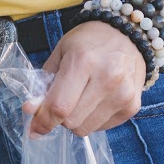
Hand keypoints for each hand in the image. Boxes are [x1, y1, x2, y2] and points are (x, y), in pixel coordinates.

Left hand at [24, 21, 147, 137]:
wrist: (126, 34)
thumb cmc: (88, 41)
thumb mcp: (61, 52)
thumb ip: (45, 82)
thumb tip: (31, 111)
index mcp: (83, 61)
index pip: (60, 106)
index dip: (43, 121)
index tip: (33, 129)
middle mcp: (107, 79)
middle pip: (72, 121)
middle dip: (58, 117)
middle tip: (60, 101)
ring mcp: (123, 95)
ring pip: (86, 129)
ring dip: (75, 120)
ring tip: (79, 98)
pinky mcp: (133, 106)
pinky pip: (102, 128)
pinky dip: (92, 120)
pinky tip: (94, 101)